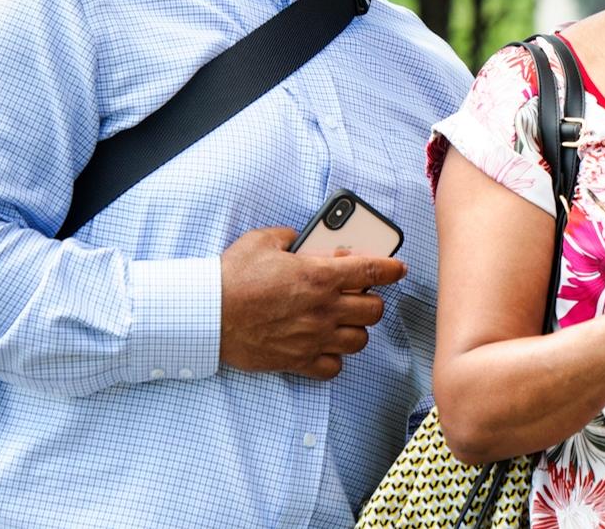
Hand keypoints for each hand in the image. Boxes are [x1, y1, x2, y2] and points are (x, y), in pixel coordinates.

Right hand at [218, 227, 407, 378]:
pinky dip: (334, 359)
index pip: (373, 271)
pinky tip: (324, 346)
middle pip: (374, 310)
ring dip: (356, 329)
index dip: (392, 269)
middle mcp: (323, 309)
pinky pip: (333, 368)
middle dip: (371, 300)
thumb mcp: (262, 241)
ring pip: (359, 340)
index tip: (399, 269)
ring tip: (343, 321)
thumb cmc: (232, 277)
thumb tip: (301, 238)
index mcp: (319, 276)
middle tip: (357, 295)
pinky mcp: (297, 360)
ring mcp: (313, 337)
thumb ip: (290, 237)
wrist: (206, 315)